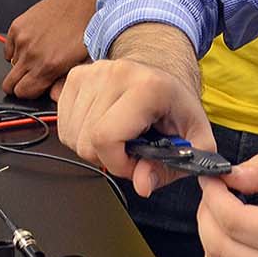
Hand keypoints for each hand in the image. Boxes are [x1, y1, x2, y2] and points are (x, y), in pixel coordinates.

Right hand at [1, 0, 94, 97]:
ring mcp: (22, 40)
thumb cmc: (84, 27)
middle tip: (32, 77)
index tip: (35, 88)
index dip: (29, 93)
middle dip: (19, 84)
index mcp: (49, 66)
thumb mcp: (82, 60)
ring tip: (39, 54)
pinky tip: (33, 43)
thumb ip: (64, 81)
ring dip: (21, 65)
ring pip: (10, 66)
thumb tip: (52, 95)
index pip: (22, 93)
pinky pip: (8, 49)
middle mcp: (32, 55)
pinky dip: (17, 49)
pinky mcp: (16, 28)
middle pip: (9, 85)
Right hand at [56, 58, 213, 196]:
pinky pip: (64, 122)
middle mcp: (117, 74)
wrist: (164, 73)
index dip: (118, 163)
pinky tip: (103, 125)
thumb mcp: (193, 141)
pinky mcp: (76, 76)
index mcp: (148, 88)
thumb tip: (143, 184)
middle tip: (129, 149)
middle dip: (107, 157)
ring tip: (118, 135)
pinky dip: (80, 134)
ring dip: (92, 147)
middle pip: (86, 141)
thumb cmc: (176, 106)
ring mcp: (93, 72)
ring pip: (71, 135)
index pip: (106, 137)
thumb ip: (171, 167)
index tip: (135, 162)